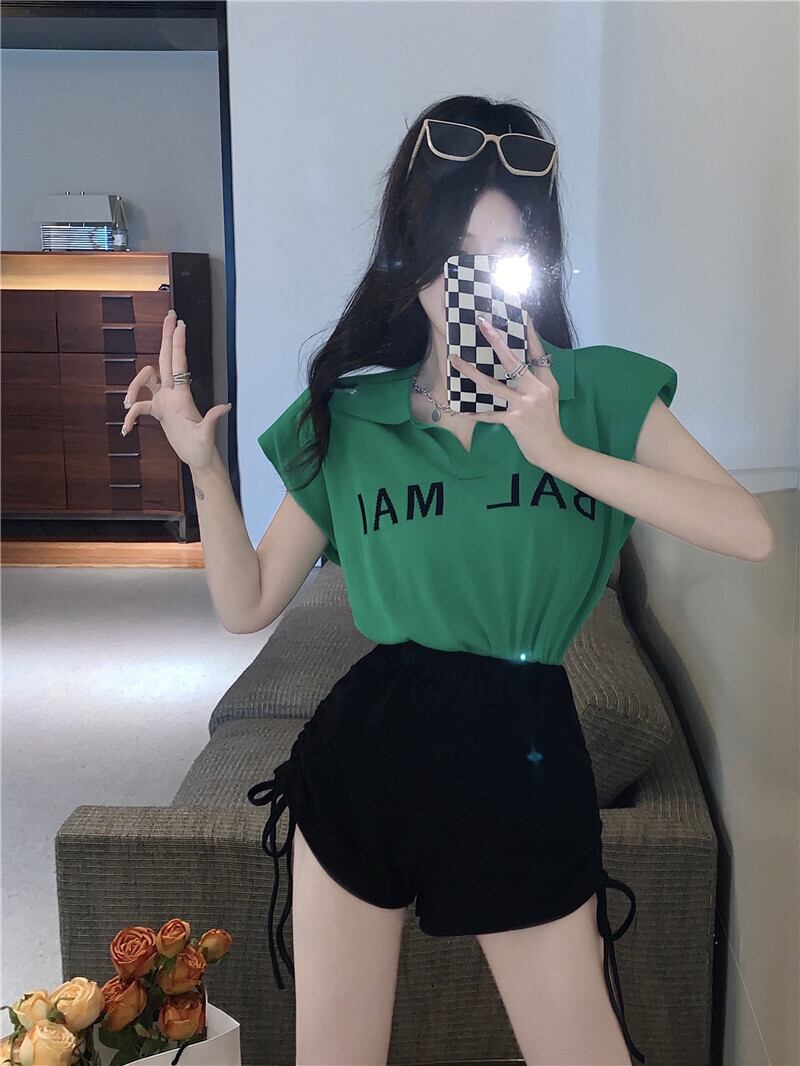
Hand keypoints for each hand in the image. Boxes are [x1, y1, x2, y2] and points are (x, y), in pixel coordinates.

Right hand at [122, 310, 231, 470]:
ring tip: (128, 407)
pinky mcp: (159, 412)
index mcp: (182, 395)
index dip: (177, 343)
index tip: (179, 323)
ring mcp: (164, 401)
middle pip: (165, 359)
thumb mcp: (206, 435)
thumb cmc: (202, 448)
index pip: (178, 363)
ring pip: (144, 382)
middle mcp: (173, 393)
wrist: (198, 459)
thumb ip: (212, 420)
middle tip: (168, 315)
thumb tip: (226, 406)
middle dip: (166, 337)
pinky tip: (126, 431)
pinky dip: (130, 418)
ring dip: (132, 389)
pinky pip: (139, 407)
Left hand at [450, 311, 569, 469]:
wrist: (556, 451)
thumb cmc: (549, 425)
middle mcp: (536, 389)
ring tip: (457, 362)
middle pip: (513, 361)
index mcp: (546, 382)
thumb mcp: (548, 399)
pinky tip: (462, 411)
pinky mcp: (516, 421)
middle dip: (496, 341)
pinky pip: (491, 415)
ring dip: (472, 373)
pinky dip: (477, 414)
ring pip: (493, 385)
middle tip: (482, 324)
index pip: (536, 352)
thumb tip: (515, 370)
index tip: (522, 314)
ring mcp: (525, 405)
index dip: (529, 333)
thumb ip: (534, 383)